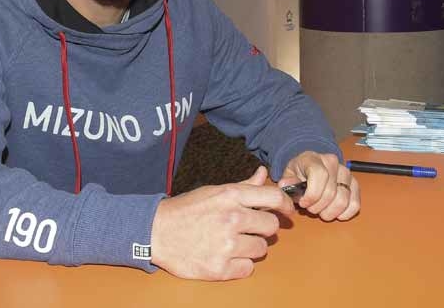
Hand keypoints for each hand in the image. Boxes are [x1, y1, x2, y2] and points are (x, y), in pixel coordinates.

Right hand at [150, 165, 293, 280]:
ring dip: (251, 247)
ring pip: (262, 249)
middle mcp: (232, 219)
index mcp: (230, 196)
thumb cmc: (186, 210)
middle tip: (250, 229)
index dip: (286, 205)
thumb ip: (243, 186)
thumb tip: (264, 174)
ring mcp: (226, 245)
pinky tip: (226, 256)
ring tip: (233, 242)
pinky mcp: (220, 268)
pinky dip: (240, 264)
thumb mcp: (214, 192)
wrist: (156, 232)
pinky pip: (248, 268)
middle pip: (272, 227)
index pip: (274, 198)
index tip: (287, 211)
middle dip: (264, 228)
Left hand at [278, 151, 359, 220]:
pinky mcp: (354, 184)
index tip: (303, 203)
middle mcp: (333, 163)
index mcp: (315, 158)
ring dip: (330, 212)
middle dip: (318, 207)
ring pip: (343, 200)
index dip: (311, 194)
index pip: (319, 175)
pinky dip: (345, 213)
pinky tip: (335, 213)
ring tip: (321, 210)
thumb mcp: (289, 174)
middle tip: (310, 208)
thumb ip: (287, 181)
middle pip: (330, 192)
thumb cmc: (300, 171)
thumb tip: (286, 185)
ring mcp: (346, 173)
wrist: (312, 165)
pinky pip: (355, 204)